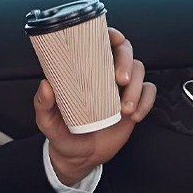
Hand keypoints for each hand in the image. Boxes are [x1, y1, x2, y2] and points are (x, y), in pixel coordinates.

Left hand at [35, 27, 156, 182]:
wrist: (78, 157)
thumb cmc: (62, 133)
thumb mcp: (47, 122)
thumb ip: (43, 106)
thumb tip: (45, 85)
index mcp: (85, 71)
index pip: (101, 43)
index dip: (111, 35)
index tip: (115, 38)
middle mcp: (104, 75)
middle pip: (125, 52)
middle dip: (127, 61)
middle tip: (120, 80)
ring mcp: (121, 88)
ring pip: (140, 72)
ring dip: (136, 88)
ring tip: (125, 109)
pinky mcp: (134, 102)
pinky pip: (149, 92)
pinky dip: (146, 101)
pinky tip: (135, 116)